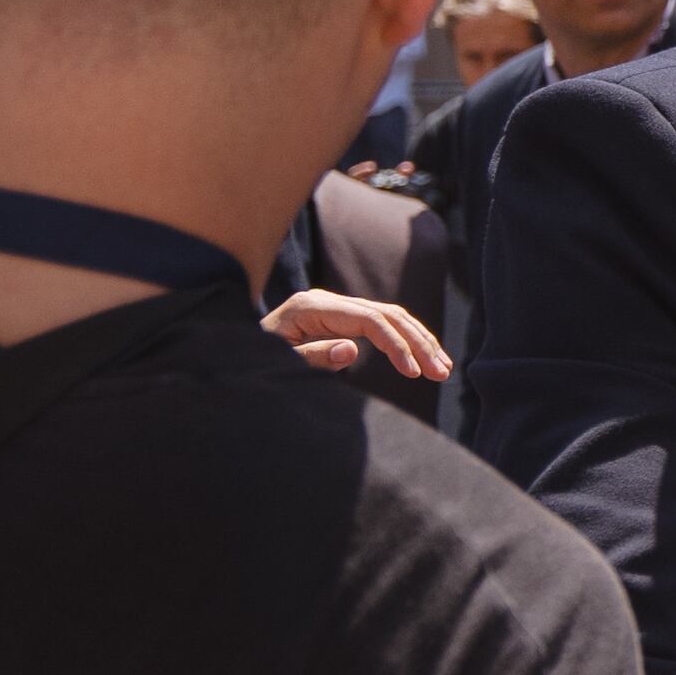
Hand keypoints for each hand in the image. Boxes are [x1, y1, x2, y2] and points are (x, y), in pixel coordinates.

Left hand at [263, 290, 450, 385]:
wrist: (232, 353)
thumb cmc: (252, 360)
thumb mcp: (278, 362)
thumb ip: (312, 356)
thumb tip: (351, 349)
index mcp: (311, 307)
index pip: (369, 319)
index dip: (396, 345)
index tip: (413, 374)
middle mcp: (327, 301)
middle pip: (387, 313)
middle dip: (418, 342)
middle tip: (442, 372)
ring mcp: (335, 307)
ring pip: (391, 316)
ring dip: (419, 341)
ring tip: (443, 368)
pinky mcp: (340, 318)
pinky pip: (381, 324)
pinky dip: (405, 340)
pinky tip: (422, 357)